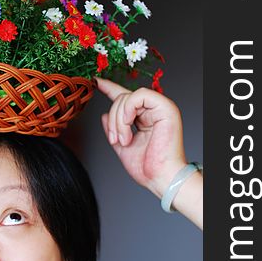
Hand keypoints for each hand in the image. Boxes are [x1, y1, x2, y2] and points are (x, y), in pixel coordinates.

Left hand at [97, 77, 186, 197]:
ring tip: (124, 139)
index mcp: (145, 118)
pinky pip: (140, 95)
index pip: (126, 98)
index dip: (110, 88)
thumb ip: (113, 129)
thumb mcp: (122, 146)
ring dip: (119, 120)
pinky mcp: (166, 107)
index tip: (95, 82)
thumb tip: (104, 115)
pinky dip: (128, 109)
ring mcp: (160, 108)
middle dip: (113, 120)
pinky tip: (129, 124)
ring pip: (128, 97)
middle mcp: (153, 111)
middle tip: (116, 140)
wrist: (159, 178)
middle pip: (122, 99)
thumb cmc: (147, 168)